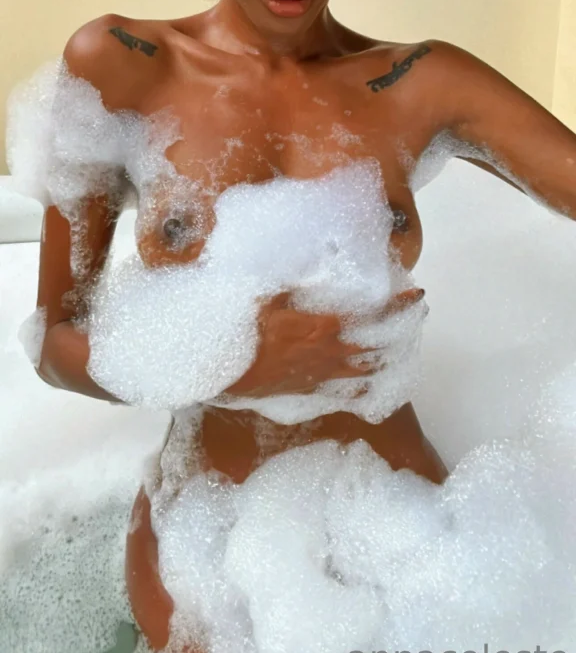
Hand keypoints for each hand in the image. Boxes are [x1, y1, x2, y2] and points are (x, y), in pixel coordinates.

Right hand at [221, 287, 424, 399]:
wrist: (235, 375)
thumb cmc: (249, 335)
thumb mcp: (268, 299)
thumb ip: (293, 283)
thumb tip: (314, 264)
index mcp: (325, 326)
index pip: (371, 315)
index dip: (397, 305)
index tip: (417, 295)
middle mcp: (332, 351)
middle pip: (377, 342)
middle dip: (399, 329)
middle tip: (416, 316)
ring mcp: (325, 371)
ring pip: (367, 367)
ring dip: (386, 356)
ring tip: (400, 347)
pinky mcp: (315, 386)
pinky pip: (346, 388)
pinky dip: (362, 385)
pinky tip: (371, 384)